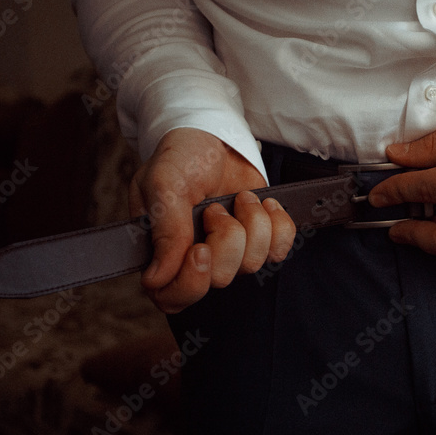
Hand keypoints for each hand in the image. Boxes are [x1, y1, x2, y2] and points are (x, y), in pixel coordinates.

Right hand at [129, 128, 295, 312]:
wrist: (214, 136)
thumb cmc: (181, 158)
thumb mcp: (163, 184)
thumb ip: (164, 230)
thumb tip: (156, 278)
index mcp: (163, 252)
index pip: (172, 298)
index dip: (191, 283)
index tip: (201, 249)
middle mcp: (196, 258)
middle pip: (220, 279)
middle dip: (226, 238)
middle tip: (215, 208)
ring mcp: (230, 251)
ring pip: (252, 264)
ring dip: (252, 224)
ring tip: (239, 198)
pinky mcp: (258, 239)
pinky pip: (280, 251)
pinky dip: (278, 226)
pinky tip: (265, 204)